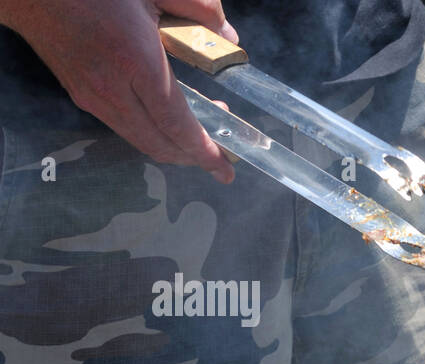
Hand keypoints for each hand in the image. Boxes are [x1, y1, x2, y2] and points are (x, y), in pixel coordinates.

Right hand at [1, 0, 237, 182]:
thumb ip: (197, 9)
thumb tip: (227, 35)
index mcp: (136, 63)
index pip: (178, 125)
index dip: (206, 153)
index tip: (227, 170)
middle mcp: (113, 90)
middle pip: (161, 145)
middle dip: (194, 158)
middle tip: (221, 154)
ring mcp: (93, 97)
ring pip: (141, 141)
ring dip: (173, 147)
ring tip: (200, 135)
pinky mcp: (81, 97)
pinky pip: (124, 128)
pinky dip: (151, 134)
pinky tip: (166, 120)